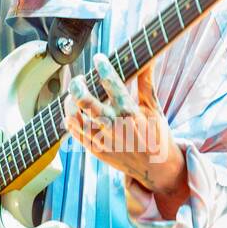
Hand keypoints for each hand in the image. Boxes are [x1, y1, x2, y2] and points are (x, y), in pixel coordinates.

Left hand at [64, 53, 188, 215]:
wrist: (156, 169)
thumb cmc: (156, 134)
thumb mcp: (154, 108)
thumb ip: (146, 83)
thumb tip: (149, 59)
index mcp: (131, 113)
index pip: (112, 84)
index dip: (103, 67)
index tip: (99, 58)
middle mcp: (115, 127)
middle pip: (85, 101)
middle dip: (77, 85)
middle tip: (78, 78)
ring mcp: (103, 141)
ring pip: (75, 118)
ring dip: (70, 102)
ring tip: (73, 96)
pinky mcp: (96, 151)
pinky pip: (75, 133)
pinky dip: (70, 120)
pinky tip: (73, 112)